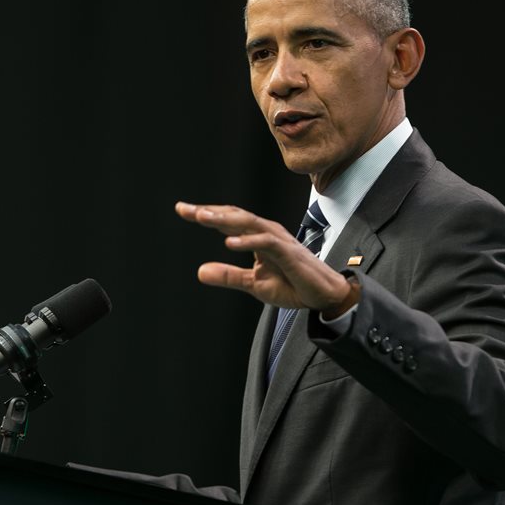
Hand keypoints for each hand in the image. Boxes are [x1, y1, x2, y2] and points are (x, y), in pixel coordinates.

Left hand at [175, 201, 354, 312]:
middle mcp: (266, 232)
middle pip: (234, 216)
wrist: (323, 295)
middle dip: (209, 211)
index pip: (228, 220)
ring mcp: (278, 240)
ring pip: (248, 222)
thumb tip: (200, 271)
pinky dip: (247, 240)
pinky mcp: (288, 252)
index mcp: (257, 237)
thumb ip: (228, 276)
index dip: (205, 214)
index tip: (181, 209)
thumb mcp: (253, 283)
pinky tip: (229, 242)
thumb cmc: (293, 284)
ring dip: (224, 219)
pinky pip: (265, 242)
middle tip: (185, 209)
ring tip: (201, 217)